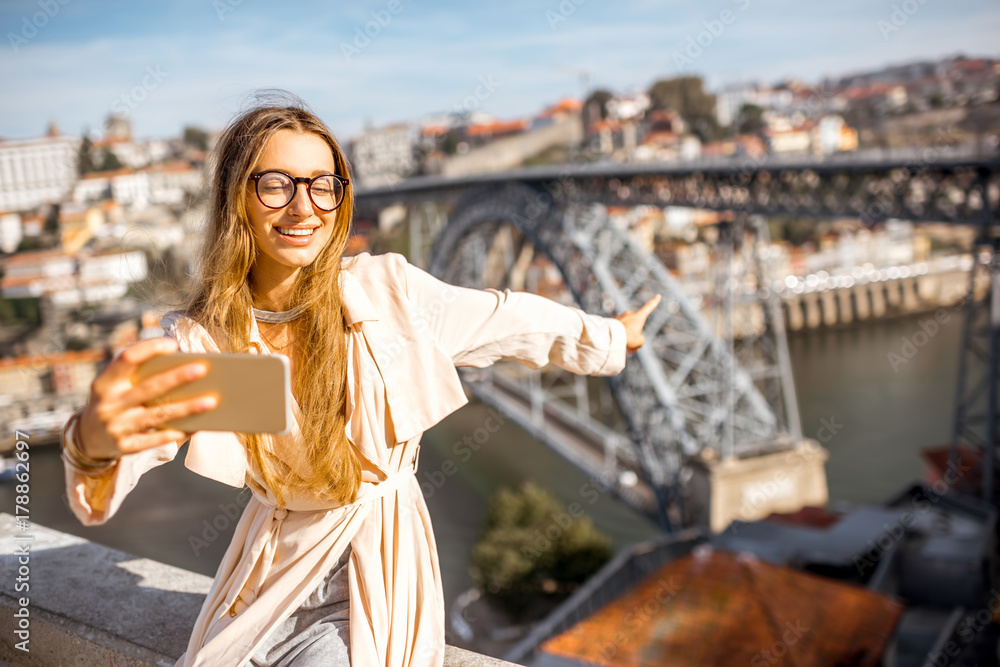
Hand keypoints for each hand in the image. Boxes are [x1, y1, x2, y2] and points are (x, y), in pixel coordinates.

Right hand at [77, 337, 218, 459]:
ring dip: (186, 408)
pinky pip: (155, 440)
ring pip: (157, 415)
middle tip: (203, 369)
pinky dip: (176, 433)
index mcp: (104, 382)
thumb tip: (183, 366)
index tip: (174, 344)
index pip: (126, 359)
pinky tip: (197, 427)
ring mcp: (115, 427)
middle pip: (148, 388)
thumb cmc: (114, 401)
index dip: (149, 349)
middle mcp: (108, 404)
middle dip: (177, 377)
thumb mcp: (115, 385)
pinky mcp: (124, 447)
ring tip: (211, 401)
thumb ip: (139, 374)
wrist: (87, 438)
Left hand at [615, 294, 661, 352]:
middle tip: (633, 348)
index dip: (654, 302)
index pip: (648, 307)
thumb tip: (633, 341)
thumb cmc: (629, 337)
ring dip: (626, 338)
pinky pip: (617, 330)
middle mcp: (629, 314)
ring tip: (626, 349)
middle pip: (634, 325)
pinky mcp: (611, 322)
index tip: (658, 295)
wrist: (613, 336)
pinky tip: (618, 346)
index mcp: (638, 316)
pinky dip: (619, 337)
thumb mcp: (639, 341)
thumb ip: (639, 340)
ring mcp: (620, 317)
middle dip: (634, 335)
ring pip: (625, 328)